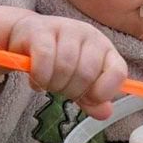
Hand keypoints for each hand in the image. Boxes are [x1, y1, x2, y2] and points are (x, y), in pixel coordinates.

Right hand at [6, 13, 127, 120]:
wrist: (24, 37)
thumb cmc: (56, 60)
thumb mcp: (78, 82)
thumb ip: (92, 100)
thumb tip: (105, 113)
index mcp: (105, 48)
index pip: (118, 72)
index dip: (103, 92)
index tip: (87, 99)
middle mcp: (89, 35)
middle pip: (87, 74)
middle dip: (71, 91)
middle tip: (60, 89)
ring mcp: (66, 29)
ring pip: (65, 67)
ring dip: (53, 84)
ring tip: (46, 82)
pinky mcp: (41, 30)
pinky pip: (44, 59)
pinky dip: (39, 76)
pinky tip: (36, 78)